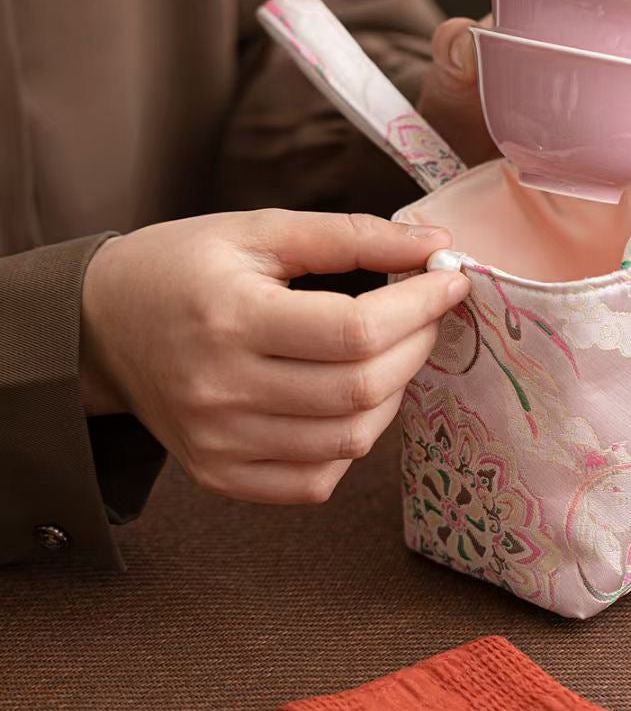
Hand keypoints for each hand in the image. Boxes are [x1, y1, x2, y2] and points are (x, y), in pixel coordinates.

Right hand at [79, 210, 468, 503]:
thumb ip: (350, 236)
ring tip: (392, 349)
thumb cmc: (183, 267)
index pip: (355, 331)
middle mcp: (223, 391)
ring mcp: (220, 444)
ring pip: (349, 439)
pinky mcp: (220, 476)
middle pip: (361, 389)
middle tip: (427, 311)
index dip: (420, 306)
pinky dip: (353, 441)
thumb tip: (433, 244)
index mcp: (232, 319)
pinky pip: (316, 480)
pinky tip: (351, 398)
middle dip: (418, 344)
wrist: (99, 327)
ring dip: (395, 391)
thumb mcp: (259, 230)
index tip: (450, 278)